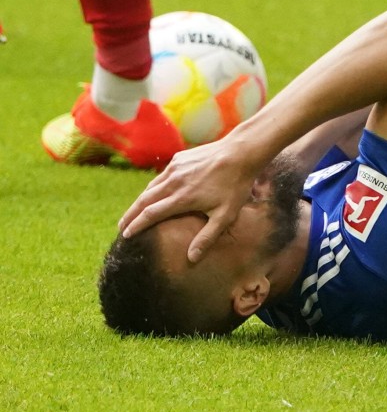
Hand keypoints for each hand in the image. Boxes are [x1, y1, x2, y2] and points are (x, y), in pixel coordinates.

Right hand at [118, 137, 263, 262]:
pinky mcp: (179, 159)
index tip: (125, 236)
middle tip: (121, 227)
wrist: (241, 152)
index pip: (150, 215)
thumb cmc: (236, 186)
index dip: (136, 226)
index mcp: (182, 198)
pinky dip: (152, 188)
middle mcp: (173, 182)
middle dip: (130, 215)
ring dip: (139, 201)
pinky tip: (152, 194)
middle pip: (143, 201)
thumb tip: (192, 259)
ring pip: (150, 188)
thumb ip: (207, 237)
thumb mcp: (226, 216)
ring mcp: (175, 168)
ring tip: (132, 213)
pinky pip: (161, 176)